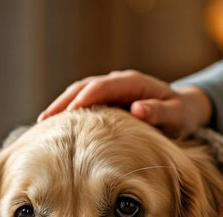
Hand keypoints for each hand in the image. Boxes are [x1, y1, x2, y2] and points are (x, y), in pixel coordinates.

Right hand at [37, 70, 212, 138]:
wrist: (181, 110)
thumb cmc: (179, 115)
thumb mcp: (176, 115)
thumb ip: (159, 112)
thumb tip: (137, 109)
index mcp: (132, 82)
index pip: (102, 86)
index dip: (84, 99)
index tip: (69, 114)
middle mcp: (116, 82)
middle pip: (82, 87)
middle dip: (62, 103)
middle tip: (44, 121)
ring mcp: (108, 90)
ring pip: (77, 94)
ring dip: (59, 107)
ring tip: (41, 125)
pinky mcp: (103, 100)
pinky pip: (80, 103)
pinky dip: (65, 112)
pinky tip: (52, 128)